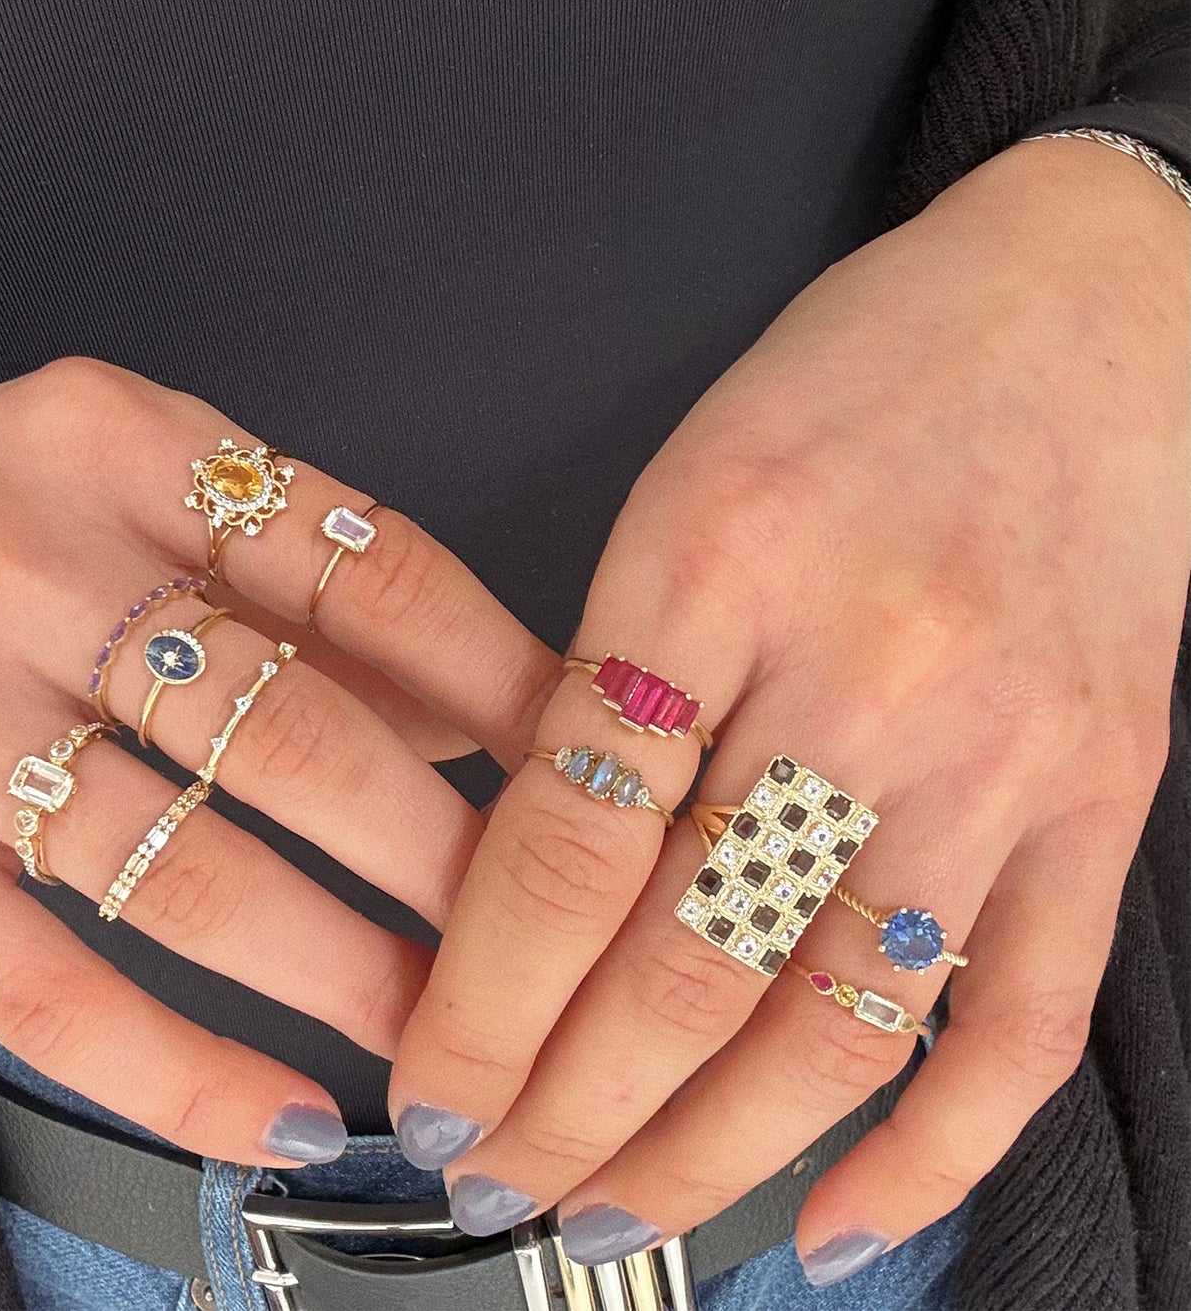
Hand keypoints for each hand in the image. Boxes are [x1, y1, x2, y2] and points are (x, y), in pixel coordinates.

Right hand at [0, 358, 557, 1163]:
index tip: (584, 767)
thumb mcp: (120, 479)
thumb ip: (291, 576)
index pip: (365, 568)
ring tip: (443, 1030)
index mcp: (115, 446)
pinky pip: (46, 987)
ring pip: (191, 871)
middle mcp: (18, 564)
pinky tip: (278, 1109)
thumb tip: (474, 705)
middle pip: (296, 732)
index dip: (501, 683)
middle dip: (448, 855)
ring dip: (347, 972)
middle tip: (541, 929)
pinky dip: (181, 1068)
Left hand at [387, 138, 1188, 1279]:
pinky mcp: (1102, 797)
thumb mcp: (682, 483)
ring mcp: (1000, 747)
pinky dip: (933, 1150)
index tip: (429, 1087)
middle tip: (494, 1184)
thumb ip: (607, 674)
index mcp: (715, 559)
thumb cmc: (854, 383)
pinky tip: (839, 1225)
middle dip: (569, 1107)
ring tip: (616, 1222)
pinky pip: (1020, 1015)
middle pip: (689, 959)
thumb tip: (513, 872)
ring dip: (710, 1154)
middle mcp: (865, 666)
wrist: (1085, 313)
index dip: (482, 1000)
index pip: (568, 843)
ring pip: (837, 1017)